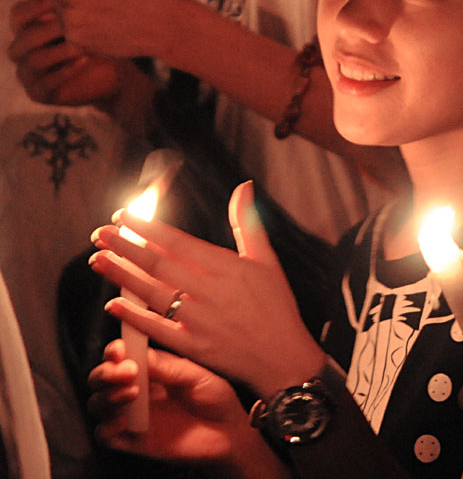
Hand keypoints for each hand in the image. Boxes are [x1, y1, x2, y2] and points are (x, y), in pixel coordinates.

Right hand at [8, 0, 122, 104]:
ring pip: (33, 60)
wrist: (120, 70)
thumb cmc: (104, 36)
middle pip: (23, 37)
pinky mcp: (39, 93)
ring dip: (60, 50)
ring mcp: (28, 73)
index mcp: (28, 27)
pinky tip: (85, 60)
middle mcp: (23, 49)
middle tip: (74, 23)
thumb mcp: (91, 13)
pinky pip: (44, 84)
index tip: (65, 0)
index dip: (39, 6)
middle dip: (50, 28)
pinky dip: (64, 72)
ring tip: (83, 43)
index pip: (19, 14)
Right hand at [87, 339, 266, 464]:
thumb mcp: (197, 375)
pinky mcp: (133, 440)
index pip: (121, 355)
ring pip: (97, 403)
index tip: (119, 350)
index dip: (115, 351)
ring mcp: (133, 414)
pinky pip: (105, 434)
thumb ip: (168, 368)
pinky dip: (107, 426)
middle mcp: (137, 388)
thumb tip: (140, 355)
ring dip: (107, 396)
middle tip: (127, 372)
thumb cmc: (215, 396)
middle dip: (106, 372)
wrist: (228, 432)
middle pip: (101, 378)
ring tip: (133, 393)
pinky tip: (123, 420)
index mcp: (151, 367)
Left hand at [88, 182, 326, 396]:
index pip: (178, 242)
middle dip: (126, 246)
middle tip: (99, 233)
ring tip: (98, 259)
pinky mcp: (192, 346)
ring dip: (122, 275)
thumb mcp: (266, 259)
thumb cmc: (275, 305)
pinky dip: (134, 315)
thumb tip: (244, 186)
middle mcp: (209, 291)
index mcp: (226, 267)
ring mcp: (199, 320)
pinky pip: (156, 329)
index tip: (124, 215)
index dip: (148, 228)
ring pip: (152, 292)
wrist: (282, 356)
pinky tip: (114, 303)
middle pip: (159, 264)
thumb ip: (248, 222)